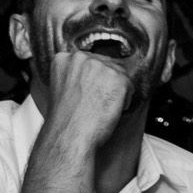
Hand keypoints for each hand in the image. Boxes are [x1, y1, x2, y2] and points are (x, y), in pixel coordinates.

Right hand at [43, 18, 134, 142]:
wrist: (70, 134)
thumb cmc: (66, 119)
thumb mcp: (63, 87)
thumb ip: (75, 76)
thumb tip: (93, 76)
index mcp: (64, 59)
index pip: (89, 60)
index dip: (95, 77)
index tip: (94, 89)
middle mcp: (81, 58)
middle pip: (106, 64)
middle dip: (107, 82)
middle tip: (101, 101)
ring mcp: (100, 66)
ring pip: (119, 74)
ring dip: (117, 90)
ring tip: (104, 107)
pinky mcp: (117, 78)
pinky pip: (129, 86)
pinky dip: (125, 99)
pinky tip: (112, 110)